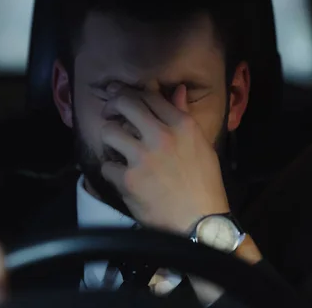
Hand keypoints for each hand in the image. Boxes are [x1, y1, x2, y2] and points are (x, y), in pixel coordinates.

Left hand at [100, 84, 229, 234]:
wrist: (199, 222)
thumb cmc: (204, 184)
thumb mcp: (201, 145)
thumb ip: (184, 116)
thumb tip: (178, 90)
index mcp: (181, 125)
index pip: (149, 96)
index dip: (130, 92)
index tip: (119, 94)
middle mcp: (161, 136)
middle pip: (125, 104)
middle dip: (112, 105)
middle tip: (109, 112)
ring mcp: (142, 158)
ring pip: (109, 132)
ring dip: (109, 138)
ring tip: (114, 146)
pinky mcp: (128, 180)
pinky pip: (106, 165)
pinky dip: (111, 170)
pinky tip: (119, 175)